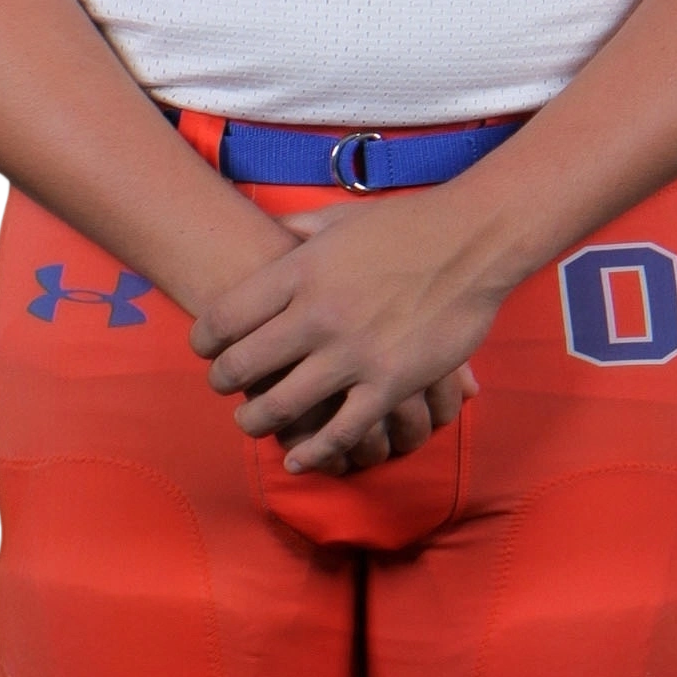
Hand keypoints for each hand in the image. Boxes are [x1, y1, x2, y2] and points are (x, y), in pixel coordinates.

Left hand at [191, 196, 507, 476]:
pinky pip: (342, 431)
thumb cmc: (406, 224)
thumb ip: (299, 231)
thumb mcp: (340, 219)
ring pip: (283, 406)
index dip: (203, 340)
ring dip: (256, 419)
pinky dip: (313, 450)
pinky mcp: (390, 383)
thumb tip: (271, 232)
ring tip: (249, 421)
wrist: (473, 240)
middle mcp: (318, 315)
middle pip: (244, 365)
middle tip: (222, 386)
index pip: (225, 317)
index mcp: (299, 272)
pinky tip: (297, 456)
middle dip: (223, 381)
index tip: (203, 349)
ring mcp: (354, 353)